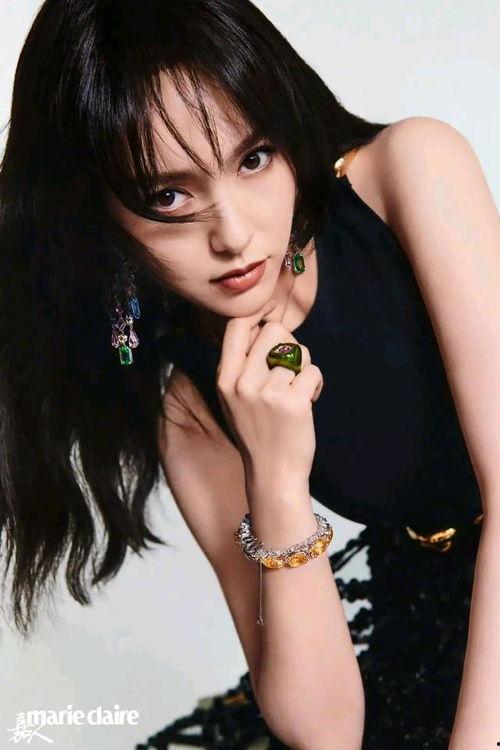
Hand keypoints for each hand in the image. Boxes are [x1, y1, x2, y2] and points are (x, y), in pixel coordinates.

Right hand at [215, 299, 323, 489]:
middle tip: (291, 369)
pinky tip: (309, 401)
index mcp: (225, 378)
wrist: (272, 473)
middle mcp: (242, 383)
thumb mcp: (234, 398)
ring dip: (305, 368)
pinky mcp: (292, 403)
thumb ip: (242, 364)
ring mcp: (267, 393)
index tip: (271, 319)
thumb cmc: (258, 431)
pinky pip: (313, 371)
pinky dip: (317, 384)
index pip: (237, 326)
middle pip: (275, 331)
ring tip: (297, 390)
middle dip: (291, 344)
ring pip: (299, 351)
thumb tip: (263, 324)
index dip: (258, 314)